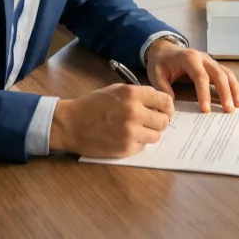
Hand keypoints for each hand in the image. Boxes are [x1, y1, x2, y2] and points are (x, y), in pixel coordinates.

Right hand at [49, 83, 174, 156]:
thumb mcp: (116, 90)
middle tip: (150, 122)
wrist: (71, 123)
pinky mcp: (126, 148)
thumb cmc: (92, 105)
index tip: (164, 111)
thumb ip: (138, 95)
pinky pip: (143, 147)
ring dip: (149, 134)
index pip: (165, 100)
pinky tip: (125, 138)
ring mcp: (131, 132)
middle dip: (159, 121)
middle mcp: (134, 112)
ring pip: (156, 136)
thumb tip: (158, 103)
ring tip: (136, 130)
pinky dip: (137, 143)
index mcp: (132, 94)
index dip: (167, 107)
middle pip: (164, 120)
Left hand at [145, 39, 238, 112]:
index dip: (204, 93)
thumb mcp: (155, 73)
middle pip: (219, 74)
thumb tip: (171, 105)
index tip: (205, 110)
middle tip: (229, 110)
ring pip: (227, 74)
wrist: (164, 48)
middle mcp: (203, 58)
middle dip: (226, 92)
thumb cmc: (161, 62)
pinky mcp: (214, 66)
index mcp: (189, 59)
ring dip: (235, 89)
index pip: (200, 77)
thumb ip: (162, 88)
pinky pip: (228, 75)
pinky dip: (237, 86)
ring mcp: (210, 62)